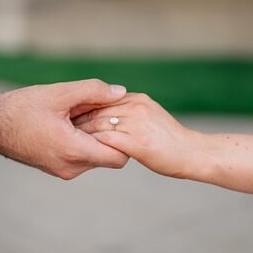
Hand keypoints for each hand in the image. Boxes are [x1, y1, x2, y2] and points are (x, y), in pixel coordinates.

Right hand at [0, 80, 131, 179]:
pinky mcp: (59, 170)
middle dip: (111, 136)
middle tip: (102, 112)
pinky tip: (72, 124)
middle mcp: (72, 168)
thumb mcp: (59, 93)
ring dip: (96, 138)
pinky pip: (82, 159)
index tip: (120, 119)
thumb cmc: (22, 108)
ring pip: (96, 158)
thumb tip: (121, 91)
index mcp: (74, 151)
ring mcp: (65, 172)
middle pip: (109, 157)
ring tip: (82, 116)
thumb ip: (93, 91)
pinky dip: (84, 143)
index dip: (125, 139)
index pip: (118, 157)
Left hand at [72, 92, 197, 179]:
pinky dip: (91, 145)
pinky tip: (80, 152)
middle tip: (58, 127)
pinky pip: (106, 140)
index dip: (83, 107)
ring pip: (98, 123)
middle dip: (76, 118)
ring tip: (64, 140)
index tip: (67, 115)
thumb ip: (134, 118)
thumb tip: (118, 121)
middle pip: (97, 109)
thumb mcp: (153, 121)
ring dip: (79, 132)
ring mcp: (135, 123)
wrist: (194, 153)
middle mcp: (134, 106)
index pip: (102, 99)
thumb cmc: (175, 144)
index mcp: (137, 99)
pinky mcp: (136, 141)